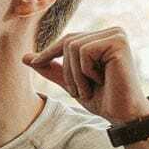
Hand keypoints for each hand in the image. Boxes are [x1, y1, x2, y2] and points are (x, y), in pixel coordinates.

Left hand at [24, 27, 148, 123]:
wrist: (124, 115)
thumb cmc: (103, 99)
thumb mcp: (72, 82)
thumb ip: (52, 68)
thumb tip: (25, 58)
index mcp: (104, 38)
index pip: (68, 40)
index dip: (49, 52)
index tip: (33, 63)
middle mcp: (113, 32)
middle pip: (68, 41)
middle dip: (68, 70)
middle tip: (79, 91)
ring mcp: (117, 35)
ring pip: (73, 46)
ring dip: (76, 73)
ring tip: (89, 88)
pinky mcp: (119, 43)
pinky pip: (84, 51)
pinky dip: (86, 71)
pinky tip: (101, 81)